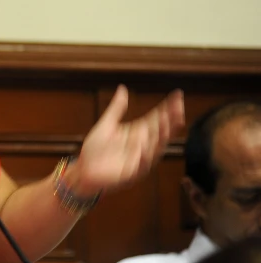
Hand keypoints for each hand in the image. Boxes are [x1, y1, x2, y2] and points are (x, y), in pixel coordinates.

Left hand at [71, 85, 185, 194]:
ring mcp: (139, 160)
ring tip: (168, 124)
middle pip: (161, 131)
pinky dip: (143, 159)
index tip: (178, 95)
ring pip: (155, 148)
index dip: (168, 107)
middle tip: (179, 108)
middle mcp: (143, 145)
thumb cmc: (95, 149)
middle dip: (171, 121)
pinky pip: (140, 166)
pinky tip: (145, 149)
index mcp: (138, 132)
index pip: (157, 118)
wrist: (83, 170)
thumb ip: (116, 108)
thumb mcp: (106, 125)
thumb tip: (123, 88)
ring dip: (161, 137)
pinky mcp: (131, 173)